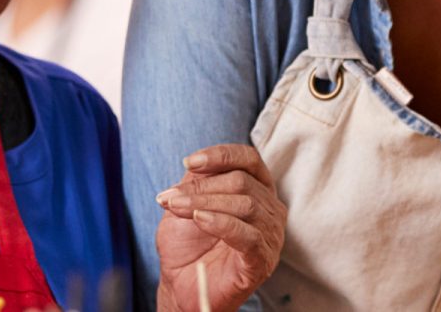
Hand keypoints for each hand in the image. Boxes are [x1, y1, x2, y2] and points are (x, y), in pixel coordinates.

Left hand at [154, 145, 286, 311]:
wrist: (182, 284)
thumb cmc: (189, 243)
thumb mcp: (188, 203)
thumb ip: (196, 181)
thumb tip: (193, 166)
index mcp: (257, 189)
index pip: (248, 159)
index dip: (220, 155)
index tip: (189, 162)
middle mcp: (270, 209)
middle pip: (242, 182)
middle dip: (201, 187)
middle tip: (170, 197)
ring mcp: (270, 235)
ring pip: (245, 205)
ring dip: (204, 204)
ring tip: (176, 208)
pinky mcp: (263, 260)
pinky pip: (249, 235)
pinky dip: (222, 223)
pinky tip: (200, 221)